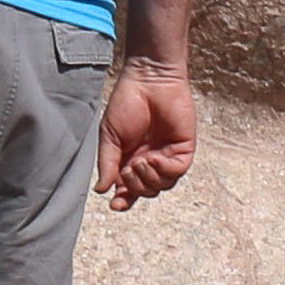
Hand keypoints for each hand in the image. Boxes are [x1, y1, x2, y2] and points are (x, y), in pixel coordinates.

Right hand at [102, 57, 197, 203]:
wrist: (148, 80)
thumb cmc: (126, 103)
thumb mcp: (109, 136)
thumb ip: (108, 163)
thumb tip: (101, 190)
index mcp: (130, 158)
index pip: (129, 188)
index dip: (124, 200)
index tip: (115, 204)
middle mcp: (150, 160)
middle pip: (146, 191)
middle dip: (135, 186)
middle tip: (128, 169)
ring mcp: (168, 155)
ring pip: (162, 185)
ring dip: (149, 179)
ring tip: (140, 161)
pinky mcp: (184, 148)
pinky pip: (177, 171)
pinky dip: (164, 170)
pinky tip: (154, 158)